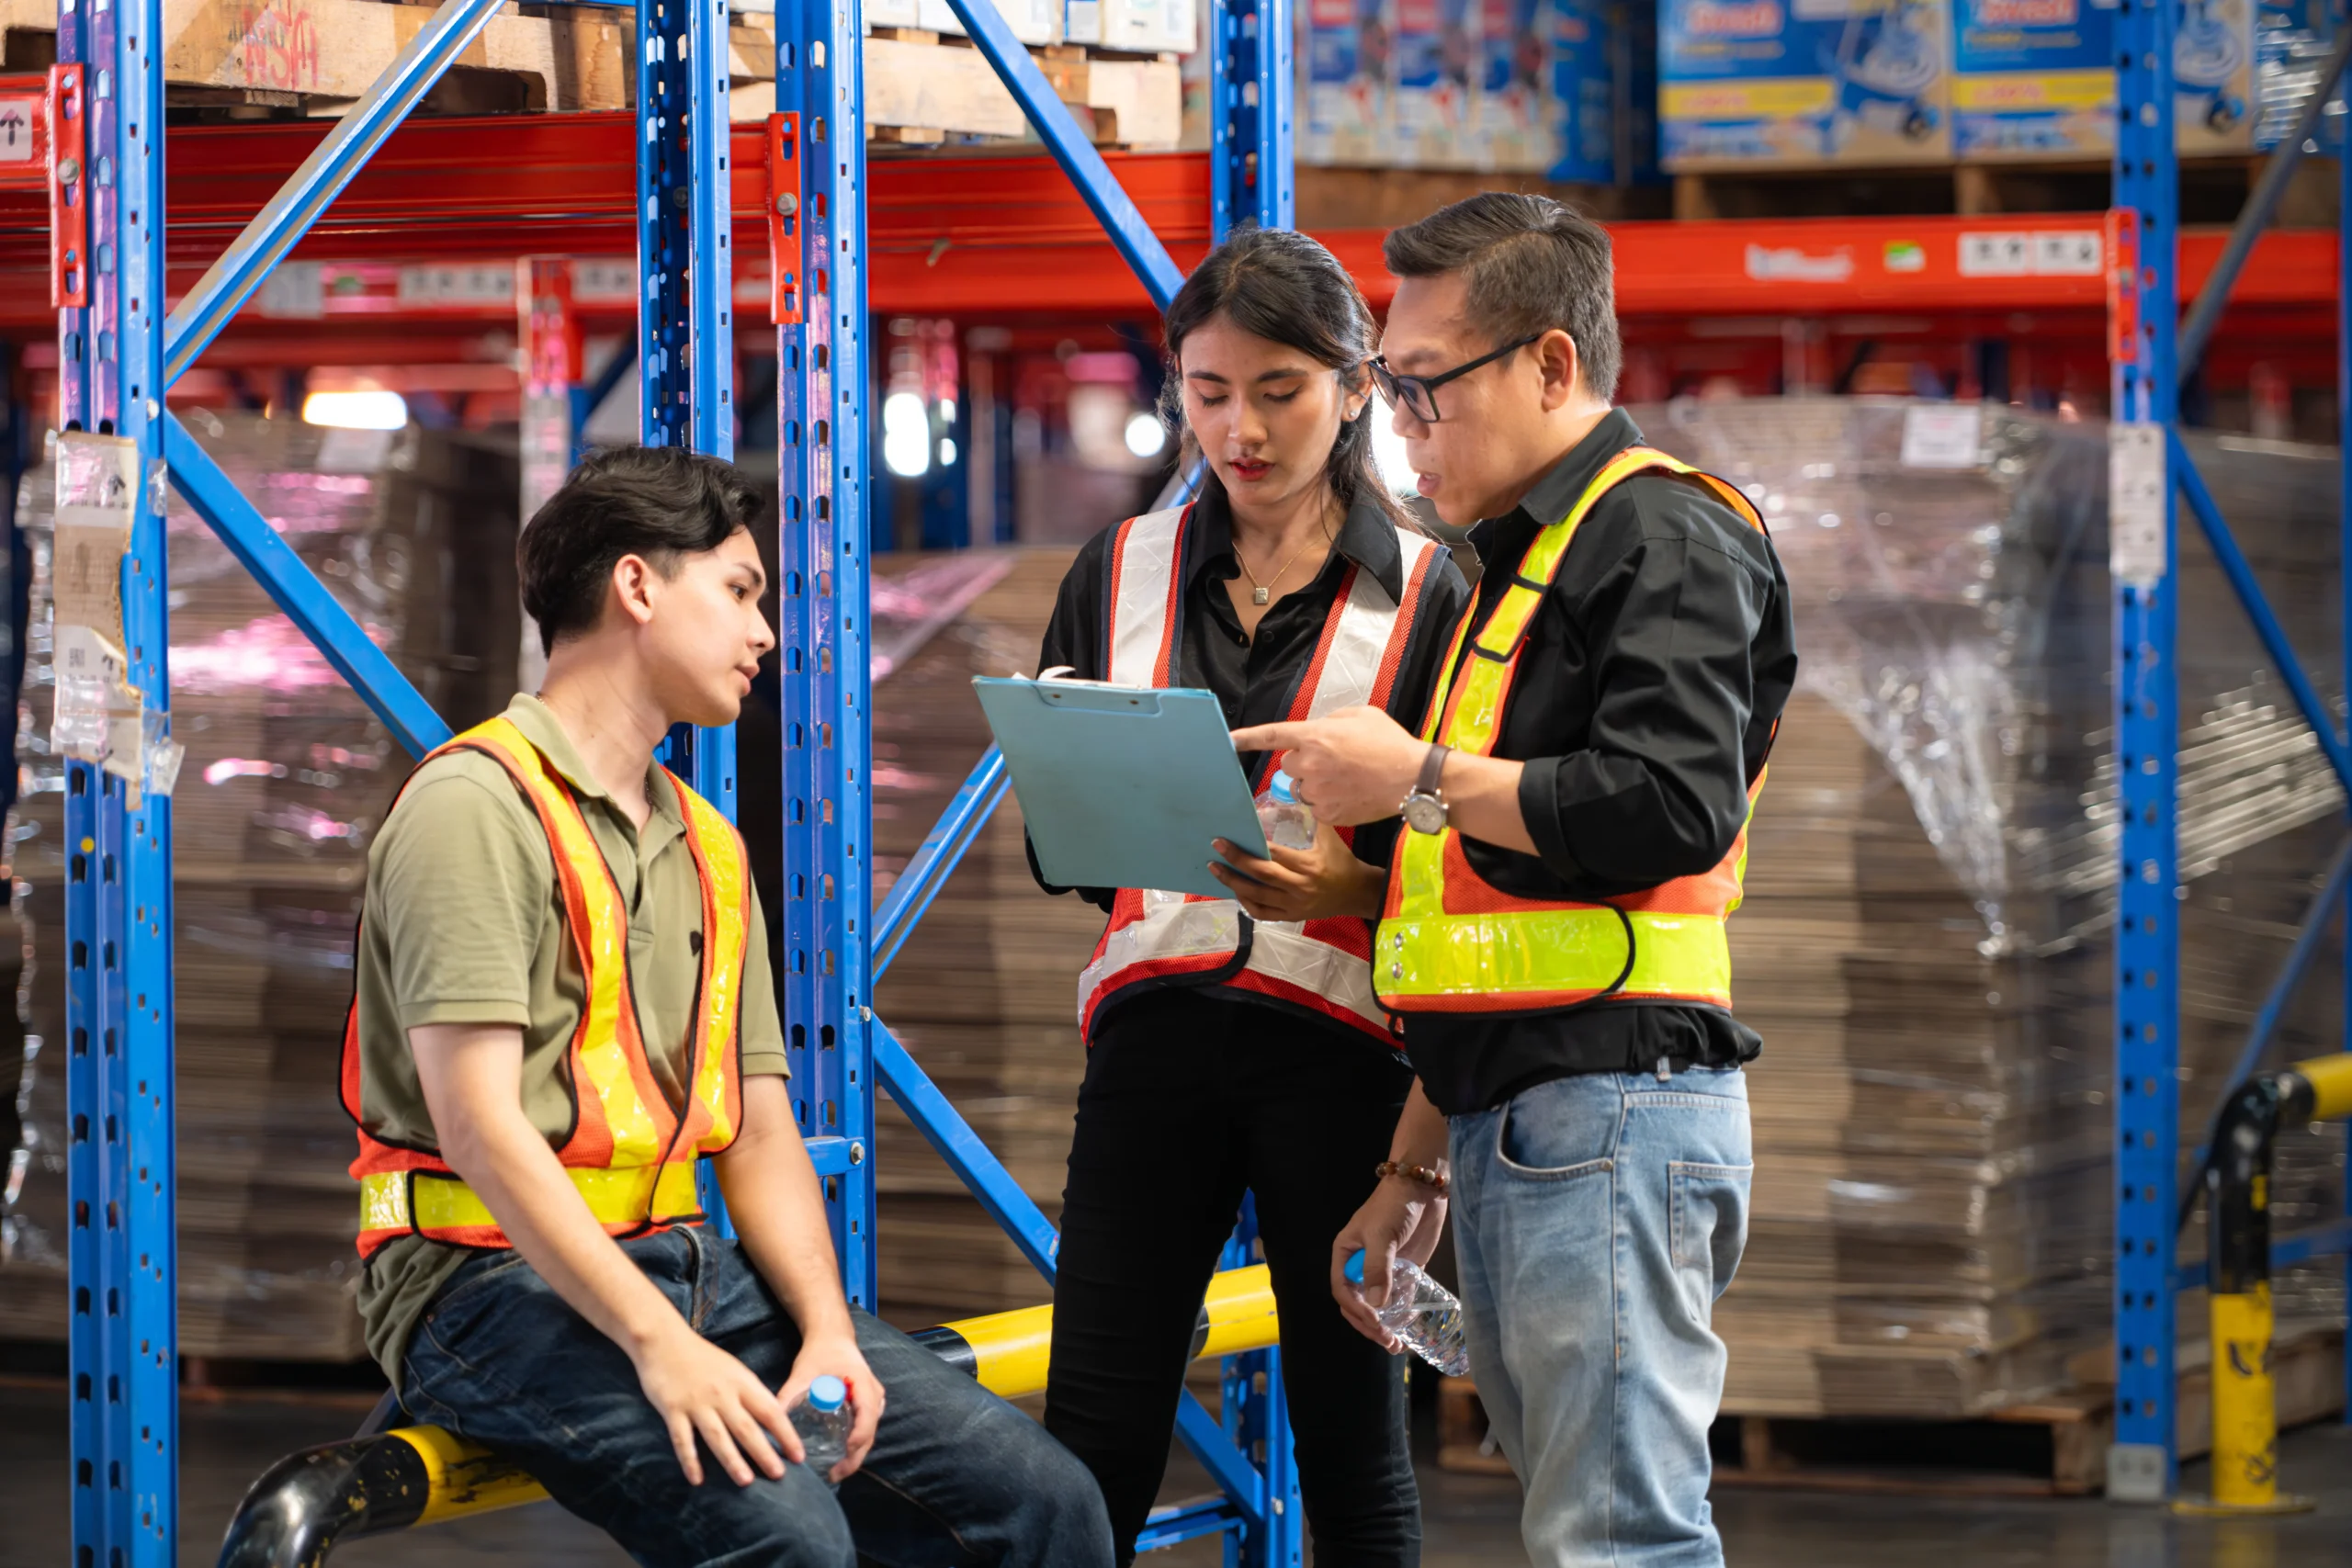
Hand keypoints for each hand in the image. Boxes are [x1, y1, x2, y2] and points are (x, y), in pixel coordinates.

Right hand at [631, 1320, 801, 1486]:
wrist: (664, 1342)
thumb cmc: (702, 1358)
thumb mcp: (733, 1370)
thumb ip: (749, 1394)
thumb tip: (772, 1419)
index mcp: (742, 1382)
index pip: (770, 1411)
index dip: (786, 1434)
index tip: (798, 1455)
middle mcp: (722, 1394)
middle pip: (747, 1428)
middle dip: (764, 1452)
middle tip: (779, 1475)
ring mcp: (697, 1403)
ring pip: (718, 1436)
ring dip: (732, 1460)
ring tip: (746, 1481)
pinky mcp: (673, 1410)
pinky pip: (683, 1440)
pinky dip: (690, 1460)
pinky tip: (697, 1479)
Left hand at [780, 1329, 885, 1482]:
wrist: (832, 1338)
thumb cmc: (819, 1354)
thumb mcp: (802, 1373)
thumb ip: (787, 1397)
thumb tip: (768, 1426)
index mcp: (862, 1383)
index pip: (867, 1415)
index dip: (857, 1438)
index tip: (842, 1455)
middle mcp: (874, 1394)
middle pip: (870, 1431)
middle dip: (854, 1456)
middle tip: (834, 1475)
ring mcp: (875, 1400)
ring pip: (870, 1433)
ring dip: (856, 1454)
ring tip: (835, 1471)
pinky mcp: (869, 1405)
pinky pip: (866, 1428)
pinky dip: (855, 1444)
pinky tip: (839, 1456)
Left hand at [1208, 817, 1385, 921]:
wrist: (1357, 894)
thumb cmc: (1343, 862)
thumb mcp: (1331, 837)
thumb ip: (1314, 817)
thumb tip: (1297, 792)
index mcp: (1308, 865)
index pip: (1274, 855)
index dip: (1250, 847)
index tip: (1230, 838)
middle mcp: (1299, 887)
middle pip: (1261, 875)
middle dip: (1236, 861)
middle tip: (1216, 848)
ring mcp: (1294, 905)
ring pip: (1257, 896)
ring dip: (1234, 883)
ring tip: (1216, 869)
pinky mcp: (1291, 917)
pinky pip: (1263, 914)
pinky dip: (1247, 903)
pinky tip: (1237, 891)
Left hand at [1230, 707, 1429, 826]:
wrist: (1412, 778)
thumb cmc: (1389, 743)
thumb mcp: (1360, 715)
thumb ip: (1331, 721)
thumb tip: (1319, 731)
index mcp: (1314, 735)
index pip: (1271, 735)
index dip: (1246, 738)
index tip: (1227, 741)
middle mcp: (1309, 764)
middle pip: (1289, 765)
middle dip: (1304, 762)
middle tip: (1332, 761)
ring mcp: (1317, 792)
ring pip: (1302, 788)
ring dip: (1315, 784)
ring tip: (1346, 780)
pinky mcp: (1327, 814)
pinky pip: (1316, 807)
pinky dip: (1328, 802)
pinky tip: (1351, 795)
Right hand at [1331, 1177, 1448, 1352]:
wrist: (1422, 1187)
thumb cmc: (1394, 1206)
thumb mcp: (1381, 1235)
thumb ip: (1378, 1269)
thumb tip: (1376, 1306)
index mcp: (1346, 1255)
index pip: (1343, 1290)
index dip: (1356, 1309)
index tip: (1375, 1321)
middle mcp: (1361, 1266)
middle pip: (1357, 1304)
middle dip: (1369, 1325)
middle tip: (1387, 1340)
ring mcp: (1383, 1270)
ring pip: (1377, 1306)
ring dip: (1384, 1327)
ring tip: (1395, 1345)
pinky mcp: (1405, 1271)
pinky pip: (1398, 1299)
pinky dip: (1400, 1316)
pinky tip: (1407, 1328)